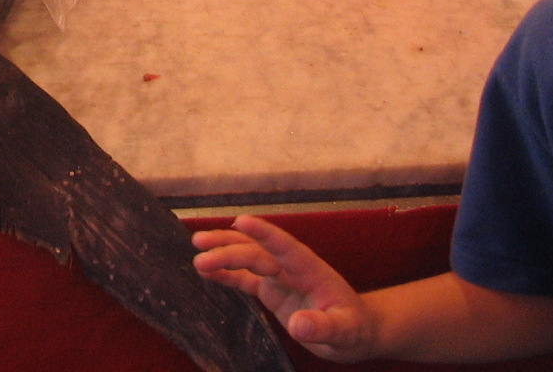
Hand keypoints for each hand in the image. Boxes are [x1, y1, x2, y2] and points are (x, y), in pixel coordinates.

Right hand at [192, 215, 377, 361]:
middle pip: (257, 252)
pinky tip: (206, 271)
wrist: (355, 332)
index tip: (241, 221)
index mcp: (311, 270)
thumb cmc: (353, 328)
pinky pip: (245, 278)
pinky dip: (226, 274)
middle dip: (229, 249)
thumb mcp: (344, 331)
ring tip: (196, 248)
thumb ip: (323, 326)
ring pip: (247, 258)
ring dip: (223, 252)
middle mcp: (291, 268)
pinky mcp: (272, 290)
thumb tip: (298, 325)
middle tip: (200, 249)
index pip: (285, 246)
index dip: (264, 233)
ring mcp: (280, 278)